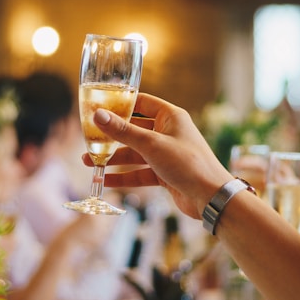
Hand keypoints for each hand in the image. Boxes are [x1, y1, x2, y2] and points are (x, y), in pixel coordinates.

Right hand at [86, 92, 232, 219]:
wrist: (211, 197)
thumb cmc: (188, 164)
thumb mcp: (151, 145)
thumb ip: (123, 132)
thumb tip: (98, 116)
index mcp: (170, 116)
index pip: (141, 103)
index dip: (120, 104)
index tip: (99, 107)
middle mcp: (169, 132)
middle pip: (134, 129)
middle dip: (111, 136)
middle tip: (89, 138)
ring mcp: (166, 153)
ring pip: (134, 153)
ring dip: (113, 158)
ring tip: (89, 162)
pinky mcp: (165, 173)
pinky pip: (139, 171)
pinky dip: (123, 176)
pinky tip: (105, 180)